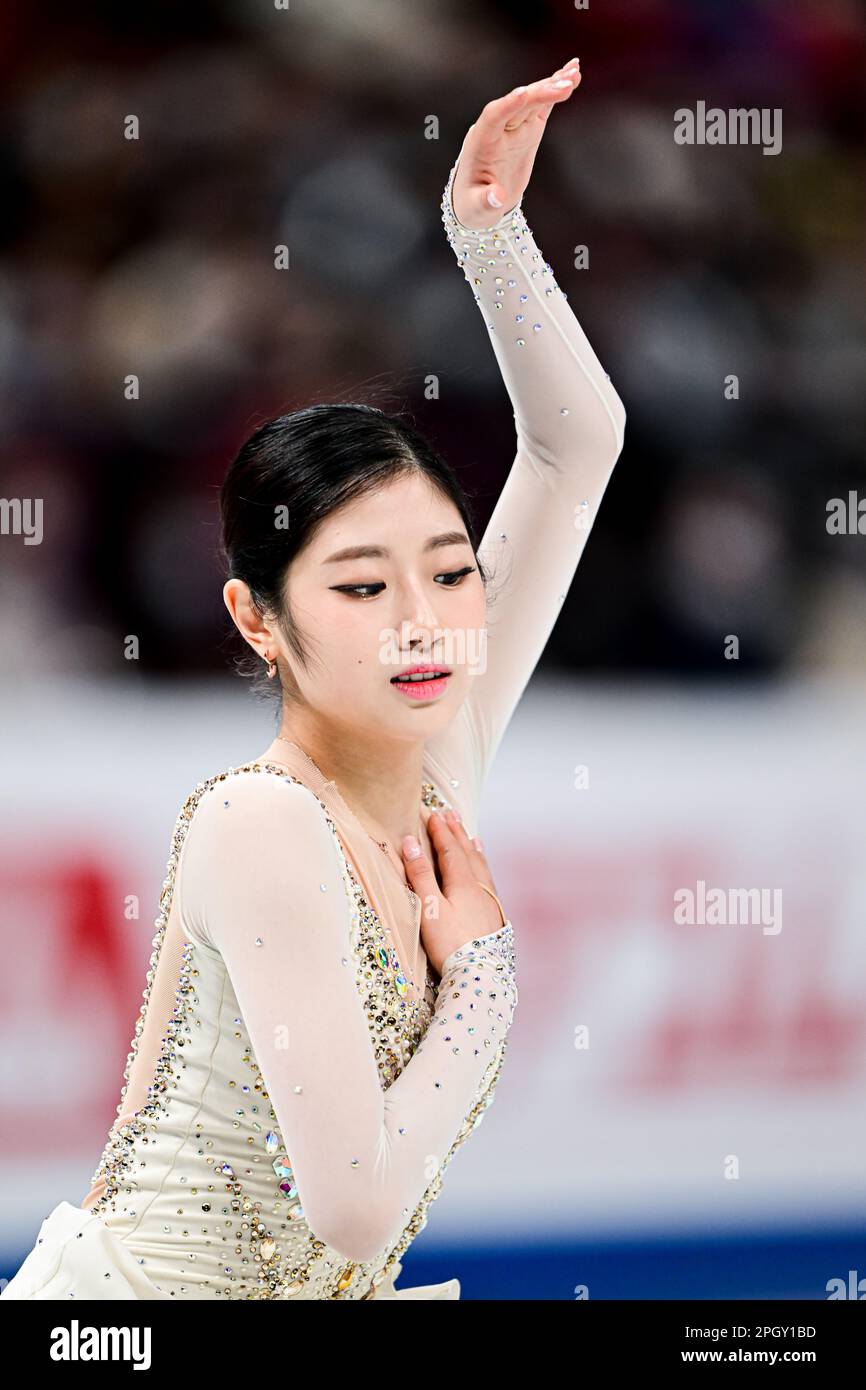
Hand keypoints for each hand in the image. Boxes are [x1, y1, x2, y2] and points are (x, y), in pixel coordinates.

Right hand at [401, 809, 505, 976]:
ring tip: (469, 835)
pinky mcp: (494, 916)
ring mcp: (489, 902)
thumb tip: (411, 843)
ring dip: (472, 848)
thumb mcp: (429, 908)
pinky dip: (483, 868)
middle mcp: (480, 888)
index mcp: (463, 883)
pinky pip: (488, 880)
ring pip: (481, 866)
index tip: (432, 813)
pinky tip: (483, 872)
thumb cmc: (451, 944)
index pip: (450, 849)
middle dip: (457, 832)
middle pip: (467, 853)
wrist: (480, 974)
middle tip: (450, 814)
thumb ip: (420, 875)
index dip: (440, 831)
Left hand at [451, 57, 581, 229]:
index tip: (524, 93)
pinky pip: (542, 105)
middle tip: (566, 85)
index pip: (494, 116)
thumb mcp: (476, 208)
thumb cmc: (473, 205)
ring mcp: (514, 126)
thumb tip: (497, 199)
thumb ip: (485, 201)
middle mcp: (497, 128)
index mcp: (481, 141)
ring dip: (552, 86)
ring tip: (574, 74)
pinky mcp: (528, 128)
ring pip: (532, 100)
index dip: (508, 104)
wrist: (480, 200)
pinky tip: (573, 76)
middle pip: (518, 104)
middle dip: (539, 93)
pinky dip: (555, 90)